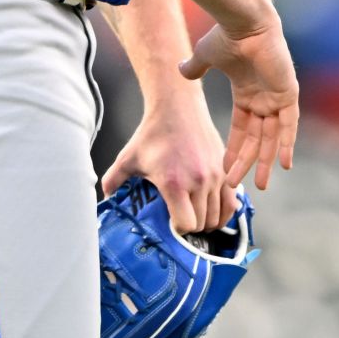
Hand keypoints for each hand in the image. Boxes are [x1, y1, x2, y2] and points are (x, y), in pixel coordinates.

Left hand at [101, 91, 236, 232]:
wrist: (177, 108)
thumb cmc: (153, 133)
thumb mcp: (128, 158)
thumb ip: (113, 180)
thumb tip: (105, 197)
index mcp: (174, 183)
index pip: (186, 224)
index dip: (178, 229)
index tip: (172, 222)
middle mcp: (198, 181)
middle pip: (202, 223)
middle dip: (192, 226)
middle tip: (183, 219)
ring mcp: (215, 175)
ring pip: (218, 214)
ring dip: (208, 220)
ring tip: (198, 217)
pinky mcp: (225, 168)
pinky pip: (232, 201)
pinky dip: (225, 211)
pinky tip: (216, 212)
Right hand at [179, 22, 298, 190]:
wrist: (244, 22)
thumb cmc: (226, 36)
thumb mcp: (205, 56)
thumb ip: (195, 67)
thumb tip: (181, 71)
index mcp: (247, 93)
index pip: (241, 130)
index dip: (233, 150)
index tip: (224, 170)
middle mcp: (264, 98)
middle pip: (256, 139)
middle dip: (247, 163)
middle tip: (237, 186)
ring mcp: (276, 96)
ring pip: (271, 137)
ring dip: (264, 160)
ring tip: (258, 185)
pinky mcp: (287, 93)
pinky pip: (289, 124)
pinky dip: (287, 144)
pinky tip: (283, 164)